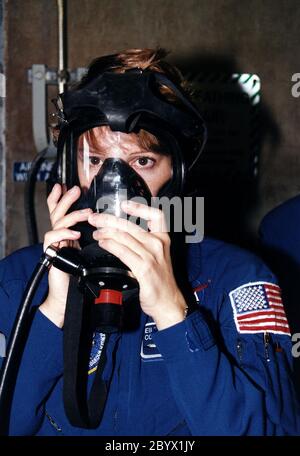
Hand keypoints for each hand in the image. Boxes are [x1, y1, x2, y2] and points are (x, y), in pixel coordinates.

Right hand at [39, 184, 91, 327]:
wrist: (69, 298)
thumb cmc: (81, 278)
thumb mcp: (92, 254)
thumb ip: (99, 241)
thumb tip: (115, 229)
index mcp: (70, 235)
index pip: (66, 212)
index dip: (66, 199)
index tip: (75, 187)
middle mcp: (61, 237)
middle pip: (58, 211)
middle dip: (66, 199)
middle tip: (75, 190)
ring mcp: (55, 245)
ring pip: (56, 221)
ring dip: (72, 215)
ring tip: (85, 214)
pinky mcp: (51, 254)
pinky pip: (52, 239)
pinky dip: (63, 233)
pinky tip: (74, 233)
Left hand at [88, 200, 186, 329]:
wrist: (168, 302)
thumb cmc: (161, 281)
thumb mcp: (157, 257)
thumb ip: (143, 244)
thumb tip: (121, 235)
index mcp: (163, 239)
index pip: (156, 215)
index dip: (139, 207)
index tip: (124, 205)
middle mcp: (158, 244)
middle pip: (131, 225)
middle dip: (109, 219)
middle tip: (95, 218)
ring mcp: (151, 256)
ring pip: (124, 237)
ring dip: (106, 233)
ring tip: (96, 233)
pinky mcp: (144, 269)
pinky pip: (123, 252)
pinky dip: (110, 245)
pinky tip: (103, 244)